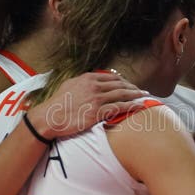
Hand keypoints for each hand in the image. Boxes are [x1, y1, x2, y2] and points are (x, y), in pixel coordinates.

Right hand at [30, 72, 147, 137]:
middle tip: (142, 91)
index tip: (130, 85)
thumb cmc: (57, 104)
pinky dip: (132, 106)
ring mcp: (96, 99)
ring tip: (145, 96)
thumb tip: (92, 80)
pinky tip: (139, 106)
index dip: (124, 81)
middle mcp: (94, 86)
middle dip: (133, 87)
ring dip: (136, 95)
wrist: (49, 118)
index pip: (112, 77)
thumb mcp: (70, 85)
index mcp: (88, 78)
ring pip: (122, 94)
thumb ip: (83, 82)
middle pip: (120, 84)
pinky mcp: (97, 112)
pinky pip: (119, 107)